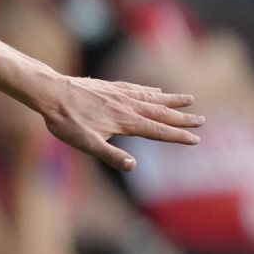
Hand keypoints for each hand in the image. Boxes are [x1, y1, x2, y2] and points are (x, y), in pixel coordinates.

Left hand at [37, 75, 203, 171]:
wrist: (51, 92)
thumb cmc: (66, 121)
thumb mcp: (85, 143)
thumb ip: (110, 155)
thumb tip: (132, 166)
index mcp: (125, 122)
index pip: (158, 131)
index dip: (177, 136)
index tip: (196, 139)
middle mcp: (127, 105)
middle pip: (161, 113)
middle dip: (182, 119)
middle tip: (202, 120)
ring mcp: (120, 94)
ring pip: (152, 97)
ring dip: (171, 100)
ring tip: (189, 99)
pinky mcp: (111, 86)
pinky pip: (137, 88)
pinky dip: (151, 91)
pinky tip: (156, 91)